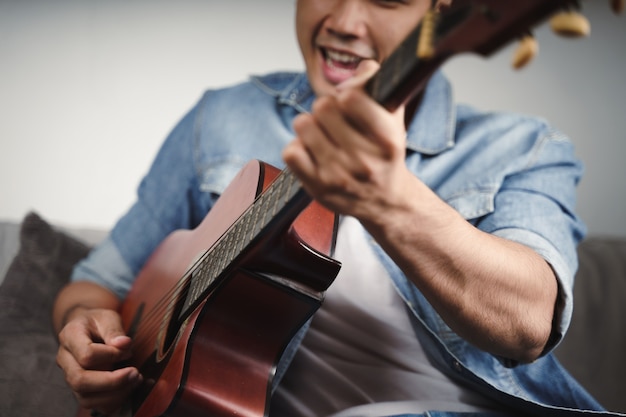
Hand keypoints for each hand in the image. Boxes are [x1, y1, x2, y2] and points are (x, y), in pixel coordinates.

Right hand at [56, 307, 141, 414]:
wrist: (86, 328)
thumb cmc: (98, 322)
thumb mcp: (107, 317)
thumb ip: (114, 330)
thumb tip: (124, 344)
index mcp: (70, 336)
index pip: (86, 355)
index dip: (111, 355)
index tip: (128, 350)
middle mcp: (65, 360)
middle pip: (80, 381)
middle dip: (112, 381)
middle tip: (135, 373)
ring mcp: (70, 376)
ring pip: (85, 397)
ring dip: (115, 394)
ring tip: (135, 380)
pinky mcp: (80, 389)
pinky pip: (93, 404)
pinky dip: (114, 401)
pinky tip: (129, 389)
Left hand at [283, 60, 412, 224]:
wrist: (385, 201)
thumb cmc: (385, 155)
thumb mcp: (393, 120)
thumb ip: (379, 87)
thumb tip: (361, 68)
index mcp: (387, 140)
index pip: (351, 98)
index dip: (346, 93)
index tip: (348, 101)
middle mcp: (364, 161)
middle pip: (323, 107)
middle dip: (326, 107)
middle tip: (332, 119)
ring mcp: (339, 177)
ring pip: (303, 125)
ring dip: (309, 125)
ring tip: (322, 135)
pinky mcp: (318, 188)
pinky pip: (291, 151)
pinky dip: (298, 147)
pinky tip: (312, 152)